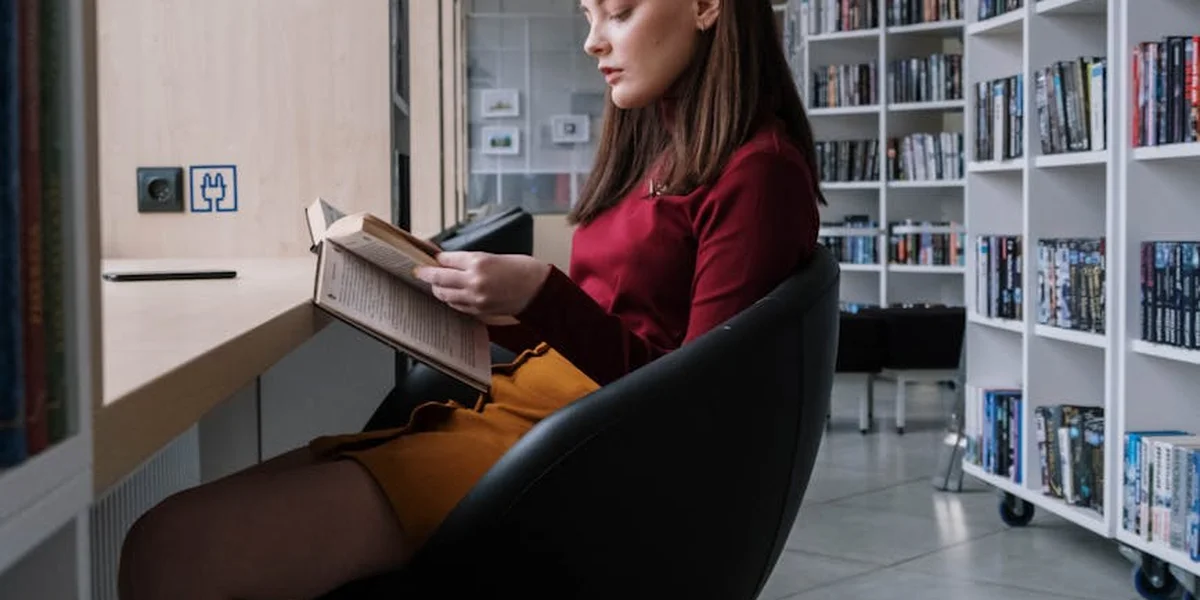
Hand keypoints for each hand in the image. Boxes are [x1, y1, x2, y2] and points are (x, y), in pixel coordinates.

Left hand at [414, 252, 550, 317]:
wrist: (539, 290)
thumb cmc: (521, 269)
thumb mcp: (494, 257)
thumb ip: (470, 260)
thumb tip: (448, 262)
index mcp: (479, 261)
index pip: (446, 259)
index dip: (435, 258)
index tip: (428, 258)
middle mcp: (474, 280)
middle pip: (439, 277)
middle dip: (426, 274)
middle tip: (419, 271)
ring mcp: (476, 298)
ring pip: (444, 294)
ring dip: (437, 289)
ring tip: (435, 284)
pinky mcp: (479, 311)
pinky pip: (457, 306)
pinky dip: (451, 299)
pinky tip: (450, 295)